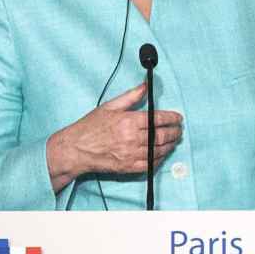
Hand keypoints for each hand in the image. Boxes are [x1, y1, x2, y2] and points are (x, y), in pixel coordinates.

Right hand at [48, 82, 183, 190]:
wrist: (75, 149)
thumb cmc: (90, 127)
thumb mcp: (110, 106)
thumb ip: (131, 96)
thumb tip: (146, 86)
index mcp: (128, 121)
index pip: (157, 119)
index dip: (172, 118)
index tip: (178, 118)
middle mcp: (131, 138)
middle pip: (161, 135)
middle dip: (175, 132)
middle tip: (179, 129)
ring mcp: (130, 154)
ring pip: (159, 150)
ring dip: (170, 145)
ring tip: (174, 140)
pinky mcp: (128, 167)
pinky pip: (150, 164)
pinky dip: (160, 159)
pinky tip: (163, 153)